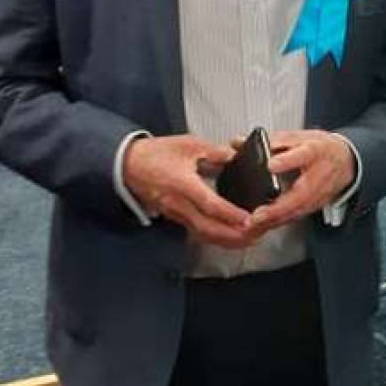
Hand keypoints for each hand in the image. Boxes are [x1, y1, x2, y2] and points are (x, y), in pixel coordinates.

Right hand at [124, 134, 261, 247]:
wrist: (128, 165)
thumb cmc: (155, 154)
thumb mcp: (188, 145)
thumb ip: (214, 152)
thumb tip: (235, 156)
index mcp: (183, 184)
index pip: (209, 204)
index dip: (230, 214)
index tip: (249, 220)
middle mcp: (179, 204)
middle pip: (208, 228)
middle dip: (234, 235)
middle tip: (257, 234)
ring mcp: (177, 214)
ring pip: (204, 234)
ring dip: (228, 240)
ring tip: (251, 239)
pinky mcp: (176, 218)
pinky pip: (198, 233)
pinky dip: (217, 238)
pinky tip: (231, 238)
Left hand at [246, 129, 356, 232]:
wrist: (345, 161)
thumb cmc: (322, 148)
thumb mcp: (300, 136)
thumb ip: (274, 140)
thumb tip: (244, 142)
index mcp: (316, 151)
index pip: (303, 154)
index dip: (287, 160)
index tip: (270, 165)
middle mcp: (319, 174)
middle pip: (301, 193)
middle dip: (279, 206)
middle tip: (258, 213)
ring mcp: (320, 193)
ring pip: (299, 209)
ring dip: (277, 218)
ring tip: (257, 223)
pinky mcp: (317, 204)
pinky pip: (298, 215)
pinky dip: (282, 221)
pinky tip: (267, 224)